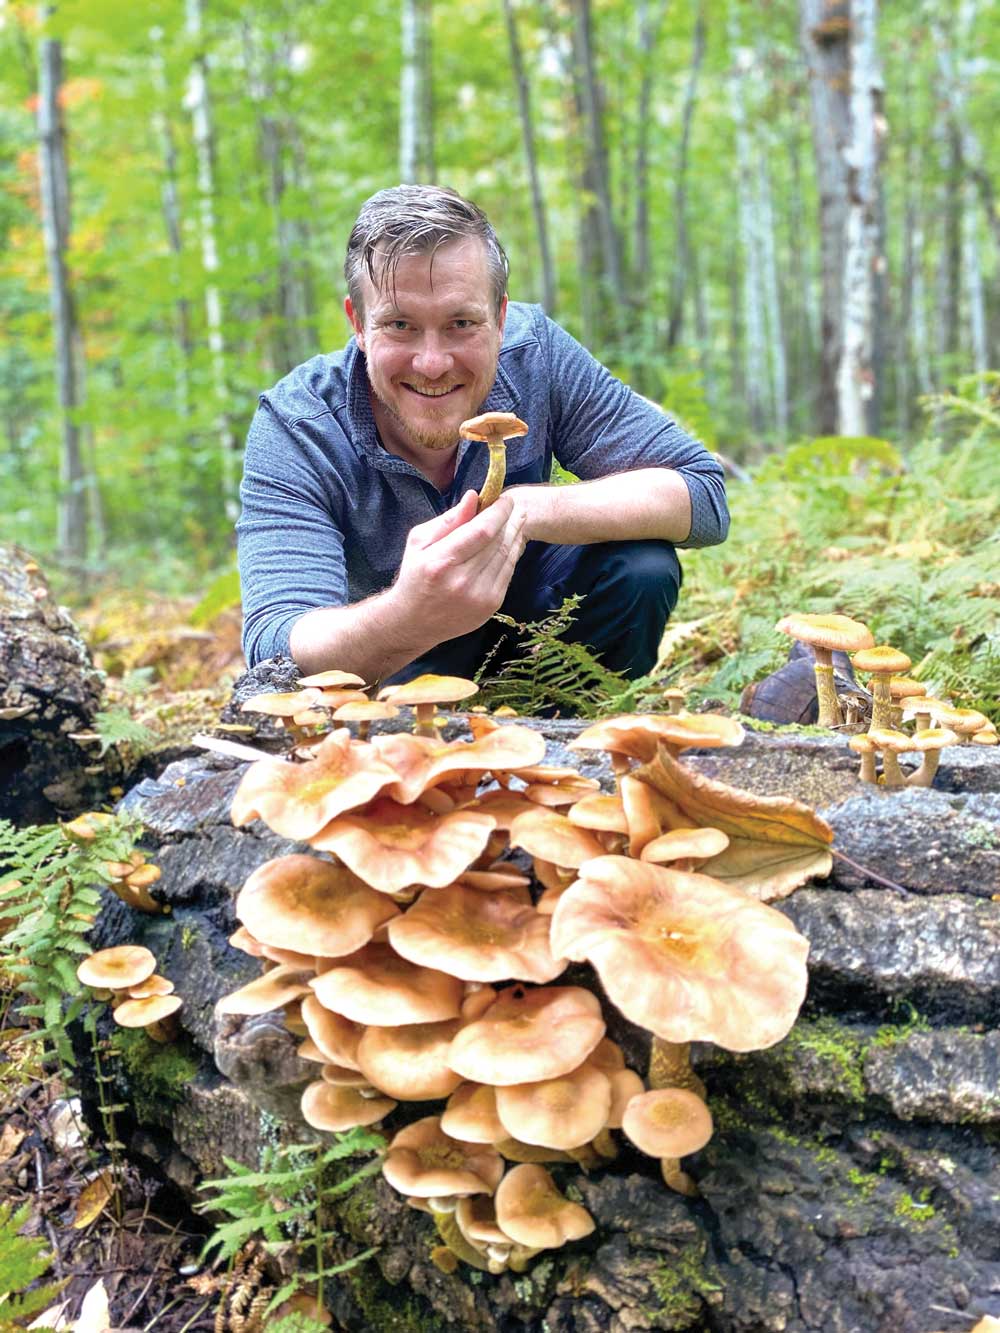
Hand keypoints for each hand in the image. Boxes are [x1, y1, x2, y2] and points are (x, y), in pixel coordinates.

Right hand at [389, 490, 526, 644]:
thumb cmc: (415, 576)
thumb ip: (448, 520)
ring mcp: (479, 596)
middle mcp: (461, 581)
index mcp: (440, 562)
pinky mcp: (490, 606)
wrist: (414, 622)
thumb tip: (473, 497)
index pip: (481, 531)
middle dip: (510, 521)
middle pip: (498, 542)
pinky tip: (512, 542)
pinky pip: (508, 572)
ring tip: (517, 520)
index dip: (498, 512)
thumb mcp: (419, 542)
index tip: (505, 499)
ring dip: (515, 535)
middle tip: (515, 507)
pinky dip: (513, 554)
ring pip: (506, 557)